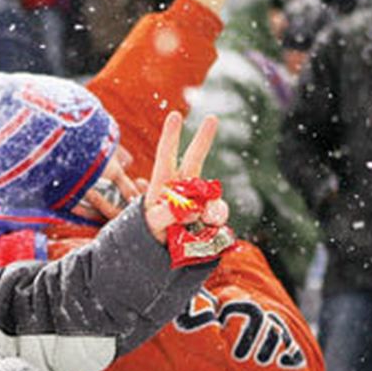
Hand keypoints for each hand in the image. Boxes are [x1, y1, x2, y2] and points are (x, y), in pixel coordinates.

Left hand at [143, 111, 225, 243]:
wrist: (164, 255)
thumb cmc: (152, 235)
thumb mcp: (153, 224)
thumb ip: (167, 214)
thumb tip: (193, 207)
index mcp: (163, 186)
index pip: (166, 158)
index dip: (170, 138)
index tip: (175, 115)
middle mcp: (183, 188)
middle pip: (194, 160)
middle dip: (202, 141)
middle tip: (212, 118)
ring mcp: (199, 200)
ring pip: (211, 196)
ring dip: (209, 211)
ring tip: (194, 225)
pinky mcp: (212, 215)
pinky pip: (219, 215)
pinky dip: (214, 223)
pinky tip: (207, 228)